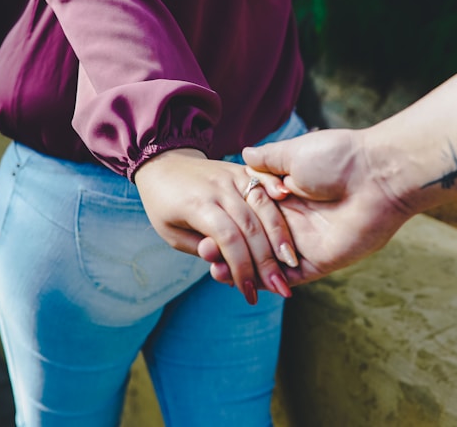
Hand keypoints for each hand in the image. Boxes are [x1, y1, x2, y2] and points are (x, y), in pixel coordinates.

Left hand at [134, 148, 296, 302]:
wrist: (165, 163)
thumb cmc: (165, 205)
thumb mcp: (171, 232)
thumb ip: (199, 246)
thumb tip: (223, 262)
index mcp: (197, 204)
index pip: (228, 238)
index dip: (241, 267)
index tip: (250, 292)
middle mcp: (218, 188)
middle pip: (251, 226)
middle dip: (266, 261)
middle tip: (280, 289)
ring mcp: (233, 176)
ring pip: (264, 207)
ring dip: (280, 239)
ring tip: (291, 264)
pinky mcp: (243, 170)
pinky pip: (267, 185)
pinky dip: (281, 205)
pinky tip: (291, 221)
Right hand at [202, 129, 413, 285]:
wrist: (378, 173)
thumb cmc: (339, 157)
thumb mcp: (294, 154)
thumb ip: (268, 160)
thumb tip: (245, 153)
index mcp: (287, 197)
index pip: (251, 216)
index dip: (227, 223)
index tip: (202, 226)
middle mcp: (295, 222)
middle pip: (255, 243)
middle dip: (227, 249)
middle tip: (203, 250)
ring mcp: (307, 244)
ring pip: (268, 264)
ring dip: (241, 269)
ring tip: (214, 269)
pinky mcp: (321, 262)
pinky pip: (289, 278)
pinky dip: (266, 282)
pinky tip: (242, 280)